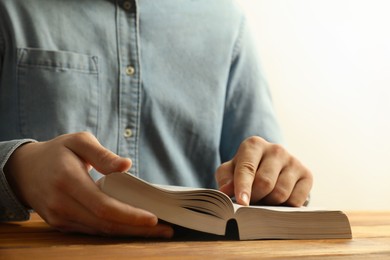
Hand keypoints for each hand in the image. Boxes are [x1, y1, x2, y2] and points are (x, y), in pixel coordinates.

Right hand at [4, 132, 172, 237]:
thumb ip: (102, 153)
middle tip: (165, 230)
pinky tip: (131, 227)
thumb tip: (126, 165)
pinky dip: (114, 230)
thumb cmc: (57, 151)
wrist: (24, 170)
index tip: (153, 218)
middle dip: (137, 229)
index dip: (129, 215)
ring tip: (155, 231)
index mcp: (68, 180)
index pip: (103, 205)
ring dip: (128, 233)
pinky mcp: (61, 224)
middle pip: (105, 224)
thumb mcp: (78, 141)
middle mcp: (62, 203)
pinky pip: (91, 231)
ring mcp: (60, 217)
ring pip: (99, 231)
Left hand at [215, 136, 312, 206]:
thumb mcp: (230, 171)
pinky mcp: (307, 174)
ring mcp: (293, 161)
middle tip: (249, 203)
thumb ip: (226, 179)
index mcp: (254, 145)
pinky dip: (285, 207)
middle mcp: (276, 149)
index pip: (247, 168)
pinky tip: (278, 201)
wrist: (269, 168)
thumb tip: (226, 191)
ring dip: (269, 204)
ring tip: (262, 200)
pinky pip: (296, 200)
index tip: (242, 202)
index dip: (243, 187)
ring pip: (280, 193)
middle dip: (255, 198)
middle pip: (265, 183)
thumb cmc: (245, 170)